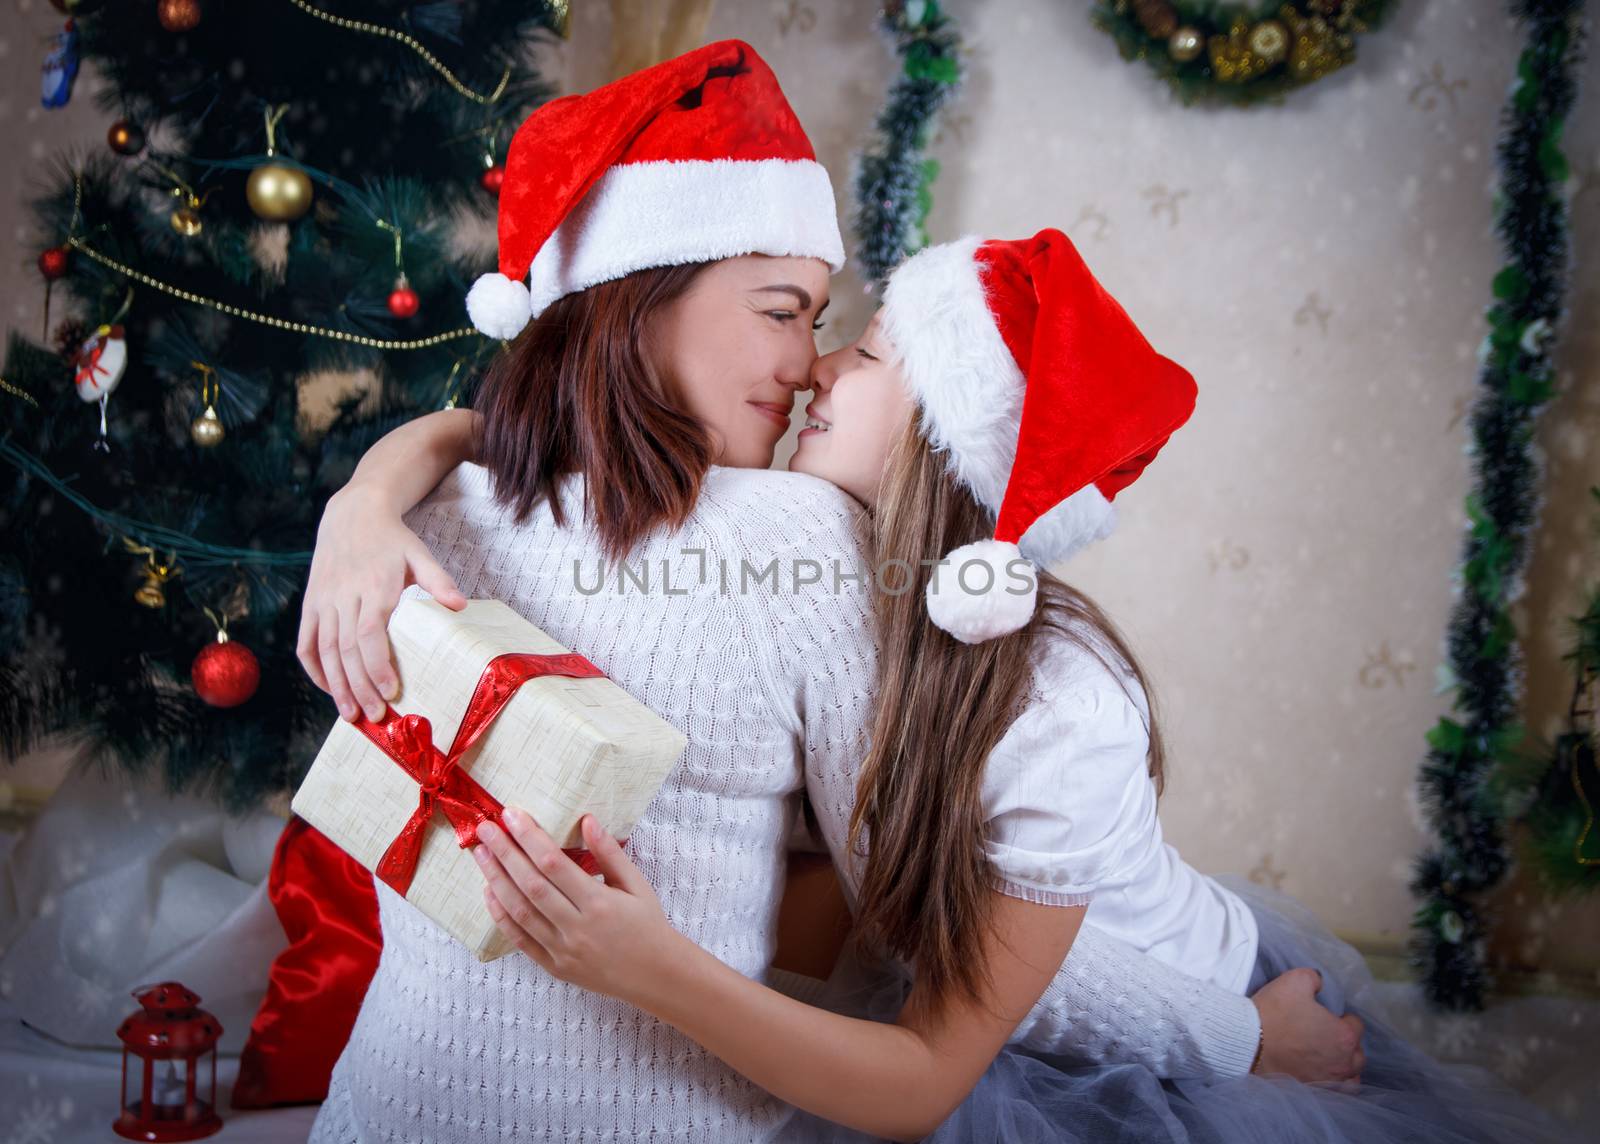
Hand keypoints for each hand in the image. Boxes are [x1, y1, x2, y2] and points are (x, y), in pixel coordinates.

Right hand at [296, 482, 466, 722]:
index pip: (370, 633)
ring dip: (336, 685)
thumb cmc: (392, 540)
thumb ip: (438, 580)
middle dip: (360, 687)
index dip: (377, 664)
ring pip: (325, 650)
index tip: (391, 691)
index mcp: (374, 586)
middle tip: (374, 718)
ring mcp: (323, 601)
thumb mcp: (419, 553)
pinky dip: (314, 668)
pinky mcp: (310, 604)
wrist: (351, 515)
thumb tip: (460, 606)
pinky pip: (306, 642)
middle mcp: (344, 596)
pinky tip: (329, 689)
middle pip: (347, 649)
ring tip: (351, 714)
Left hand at [473, 808, 684, 1002]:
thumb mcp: (636, 885)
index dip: (530, 837)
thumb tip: (586, 820)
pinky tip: (489, 892)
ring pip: (520, 911)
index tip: (512, 815)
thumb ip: (610, 853)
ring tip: (481, 854)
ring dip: (496, 880)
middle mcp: (576, 927)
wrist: (655, 975)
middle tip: (485, 828)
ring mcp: (562, 950)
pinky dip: (501, 916)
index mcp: (599, 903)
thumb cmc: (647, 924)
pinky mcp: (554, 966)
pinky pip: (520, 940)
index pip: (553, 863)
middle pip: (530, 884)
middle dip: (504, 853)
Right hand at [1250, 968, 1364, 1084]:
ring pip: (1351, 1075)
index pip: (1356, 1025)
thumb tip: (1319, 983)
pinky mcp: (1313, 1090)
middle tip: (1326, 1034)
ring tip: (1329, 1057)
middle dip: (1346, 1043)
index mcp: (1344, 1036)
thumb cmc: (1274, 1012)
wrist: (1247, 1042)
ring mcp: (1329, 1080)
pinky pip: (1335, 1091)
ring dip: (1345, 1066)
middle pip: (1357, 1053)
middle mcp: (1343, 1062)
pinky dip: (1335, 1083)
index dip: (1341, 1017)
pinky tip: (1322, 1074)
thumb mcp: (1295, 980)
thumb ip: (1314, 978)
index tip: (1325, 1015)